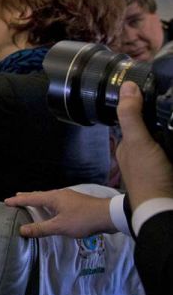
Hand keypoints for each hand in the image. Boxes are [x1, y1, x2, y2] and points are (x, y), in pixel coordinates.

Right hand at [4, 189, 113, 237]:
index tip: (6, 201)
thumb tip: (21, 230)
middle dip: (27, 197)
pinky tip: (52, 207)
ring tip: (32, 201)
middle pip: (39, 195)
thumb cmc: (82, 220)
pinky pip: (56, 201)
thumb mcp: (59, 227)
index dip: (18, 201)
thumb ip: (40, 229)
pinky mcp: (76, 202)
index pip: (30, 198)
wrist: (108, 215)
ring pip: (48, 197)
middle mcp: (59, 194)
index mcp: (52, 198)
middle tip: (16, 197)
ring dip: (38, 199)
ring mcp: (68, 197)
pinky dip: (48, 203)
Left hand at [116, 81, 172, 209]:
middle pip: (153, 130)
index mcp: (129, 146)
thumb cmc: (147, 175)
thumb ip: (131, 116)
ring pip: (165, 140)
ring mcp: (158, 164)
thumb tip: (127, 85)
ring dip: (171, 131)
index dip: (145, 106)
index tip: (159, 91)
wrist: (164, 208)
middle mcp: (141, 154)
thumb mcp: (137, 142)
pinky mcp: (171, 170)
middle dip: (162, 119)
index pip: (136, 120)